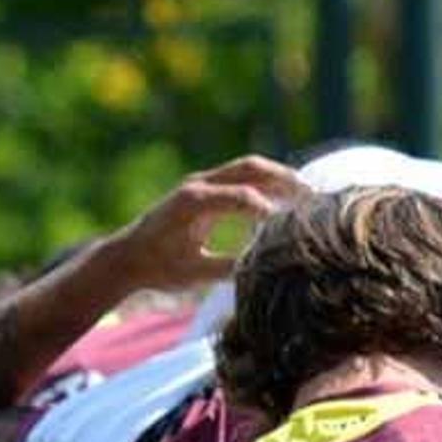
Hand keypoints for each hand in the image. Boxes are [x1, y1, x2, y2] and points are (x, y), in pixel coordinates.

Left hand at [109, 156, 306, 290]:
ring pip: (248, 168)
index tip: (294, 224)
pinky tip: (286, 201)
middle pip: (250, 168)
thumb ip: (227, 268)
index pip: (241, 196)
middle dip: (284, 179)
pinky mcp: (205, 190)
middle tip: (314, 197)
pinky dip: (265, 185)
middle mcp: (197, 186)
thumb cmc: (156, 268)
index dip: (270, 208)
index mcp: (192, 202)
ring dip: (279, 178)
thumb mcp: (192, 273)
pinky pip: (241, 178)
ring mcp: (201, 184)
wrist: (127, 257)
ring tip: (308, 196)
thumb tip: (265, 267)